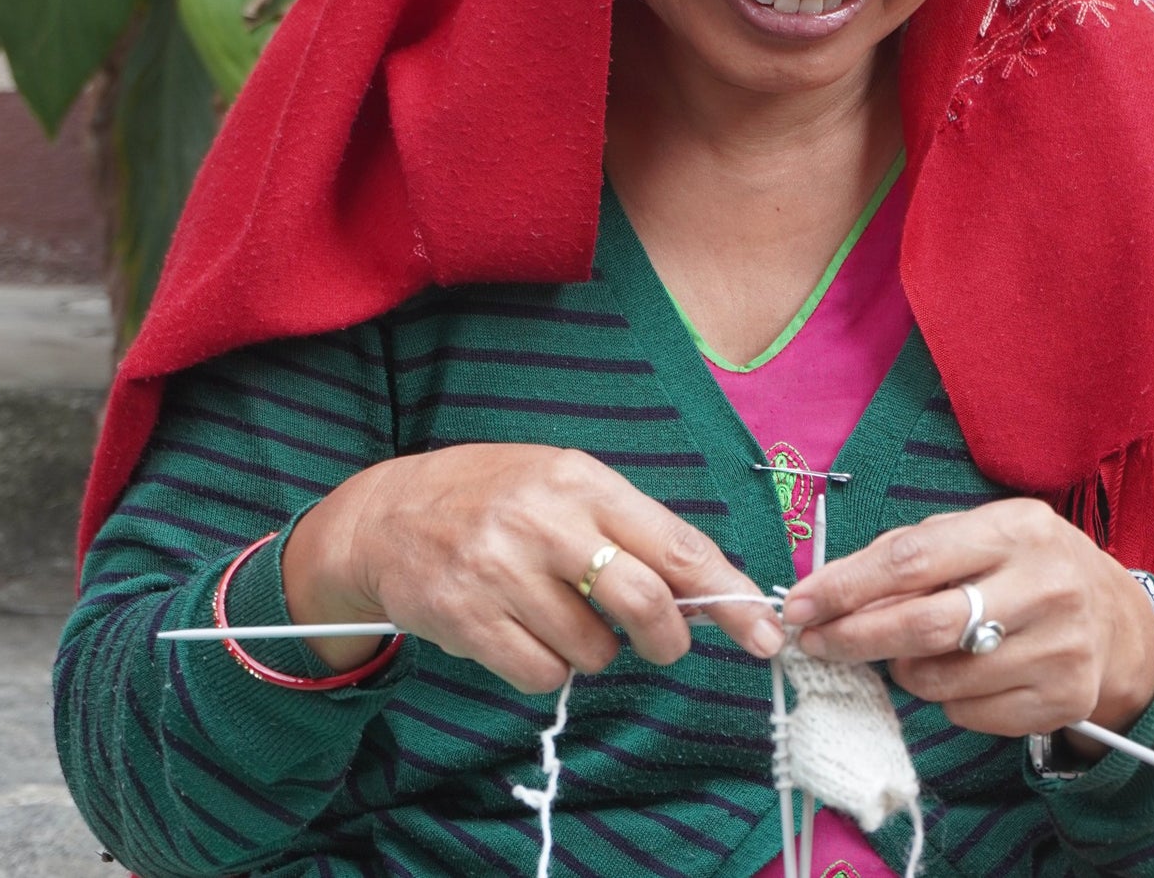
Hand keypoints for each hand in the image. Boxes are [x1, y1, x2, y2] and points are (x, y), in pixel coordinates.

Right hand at [283, 444, 784, 691]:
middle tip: (664, 644)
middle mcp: (544, 521)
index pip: (675, 544)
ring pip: (593, 649)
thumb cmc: (494, 497)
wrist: (389, 515)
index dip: (728, 594)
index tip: (764, 632)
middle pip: (644, 602)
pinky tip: (525, 633)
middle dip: (669, 638)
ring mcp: (502, 570)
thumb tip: (704, 589)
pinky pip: (542, 673)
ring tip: (561, 615)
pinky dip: (548, 668)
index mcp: (580, 480)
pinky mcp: (468, 617)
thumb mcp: (562, 482)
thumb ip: (628, 528)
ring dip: (594, 650)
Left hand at [778, 498, 1153, 743]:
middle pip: (923, 624)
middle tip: (816, 643)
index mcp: (1015, 529)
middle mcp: (1043, 586)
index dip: (845, 586)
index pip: (910, 559)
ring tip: (908, 651)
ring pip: (941, 678)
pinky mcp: (1063, 699)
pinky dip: (944, 697)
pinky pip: (968, 713)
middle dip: (854, 637)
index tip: (799, 605)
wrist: (1116, 618)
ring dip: (903, 670)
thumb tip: (828, 592)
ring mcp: (1059, 648)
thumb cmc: (1022, 565)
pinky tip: (959, 672)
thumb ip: (907, 556)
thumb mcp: (975, 534)